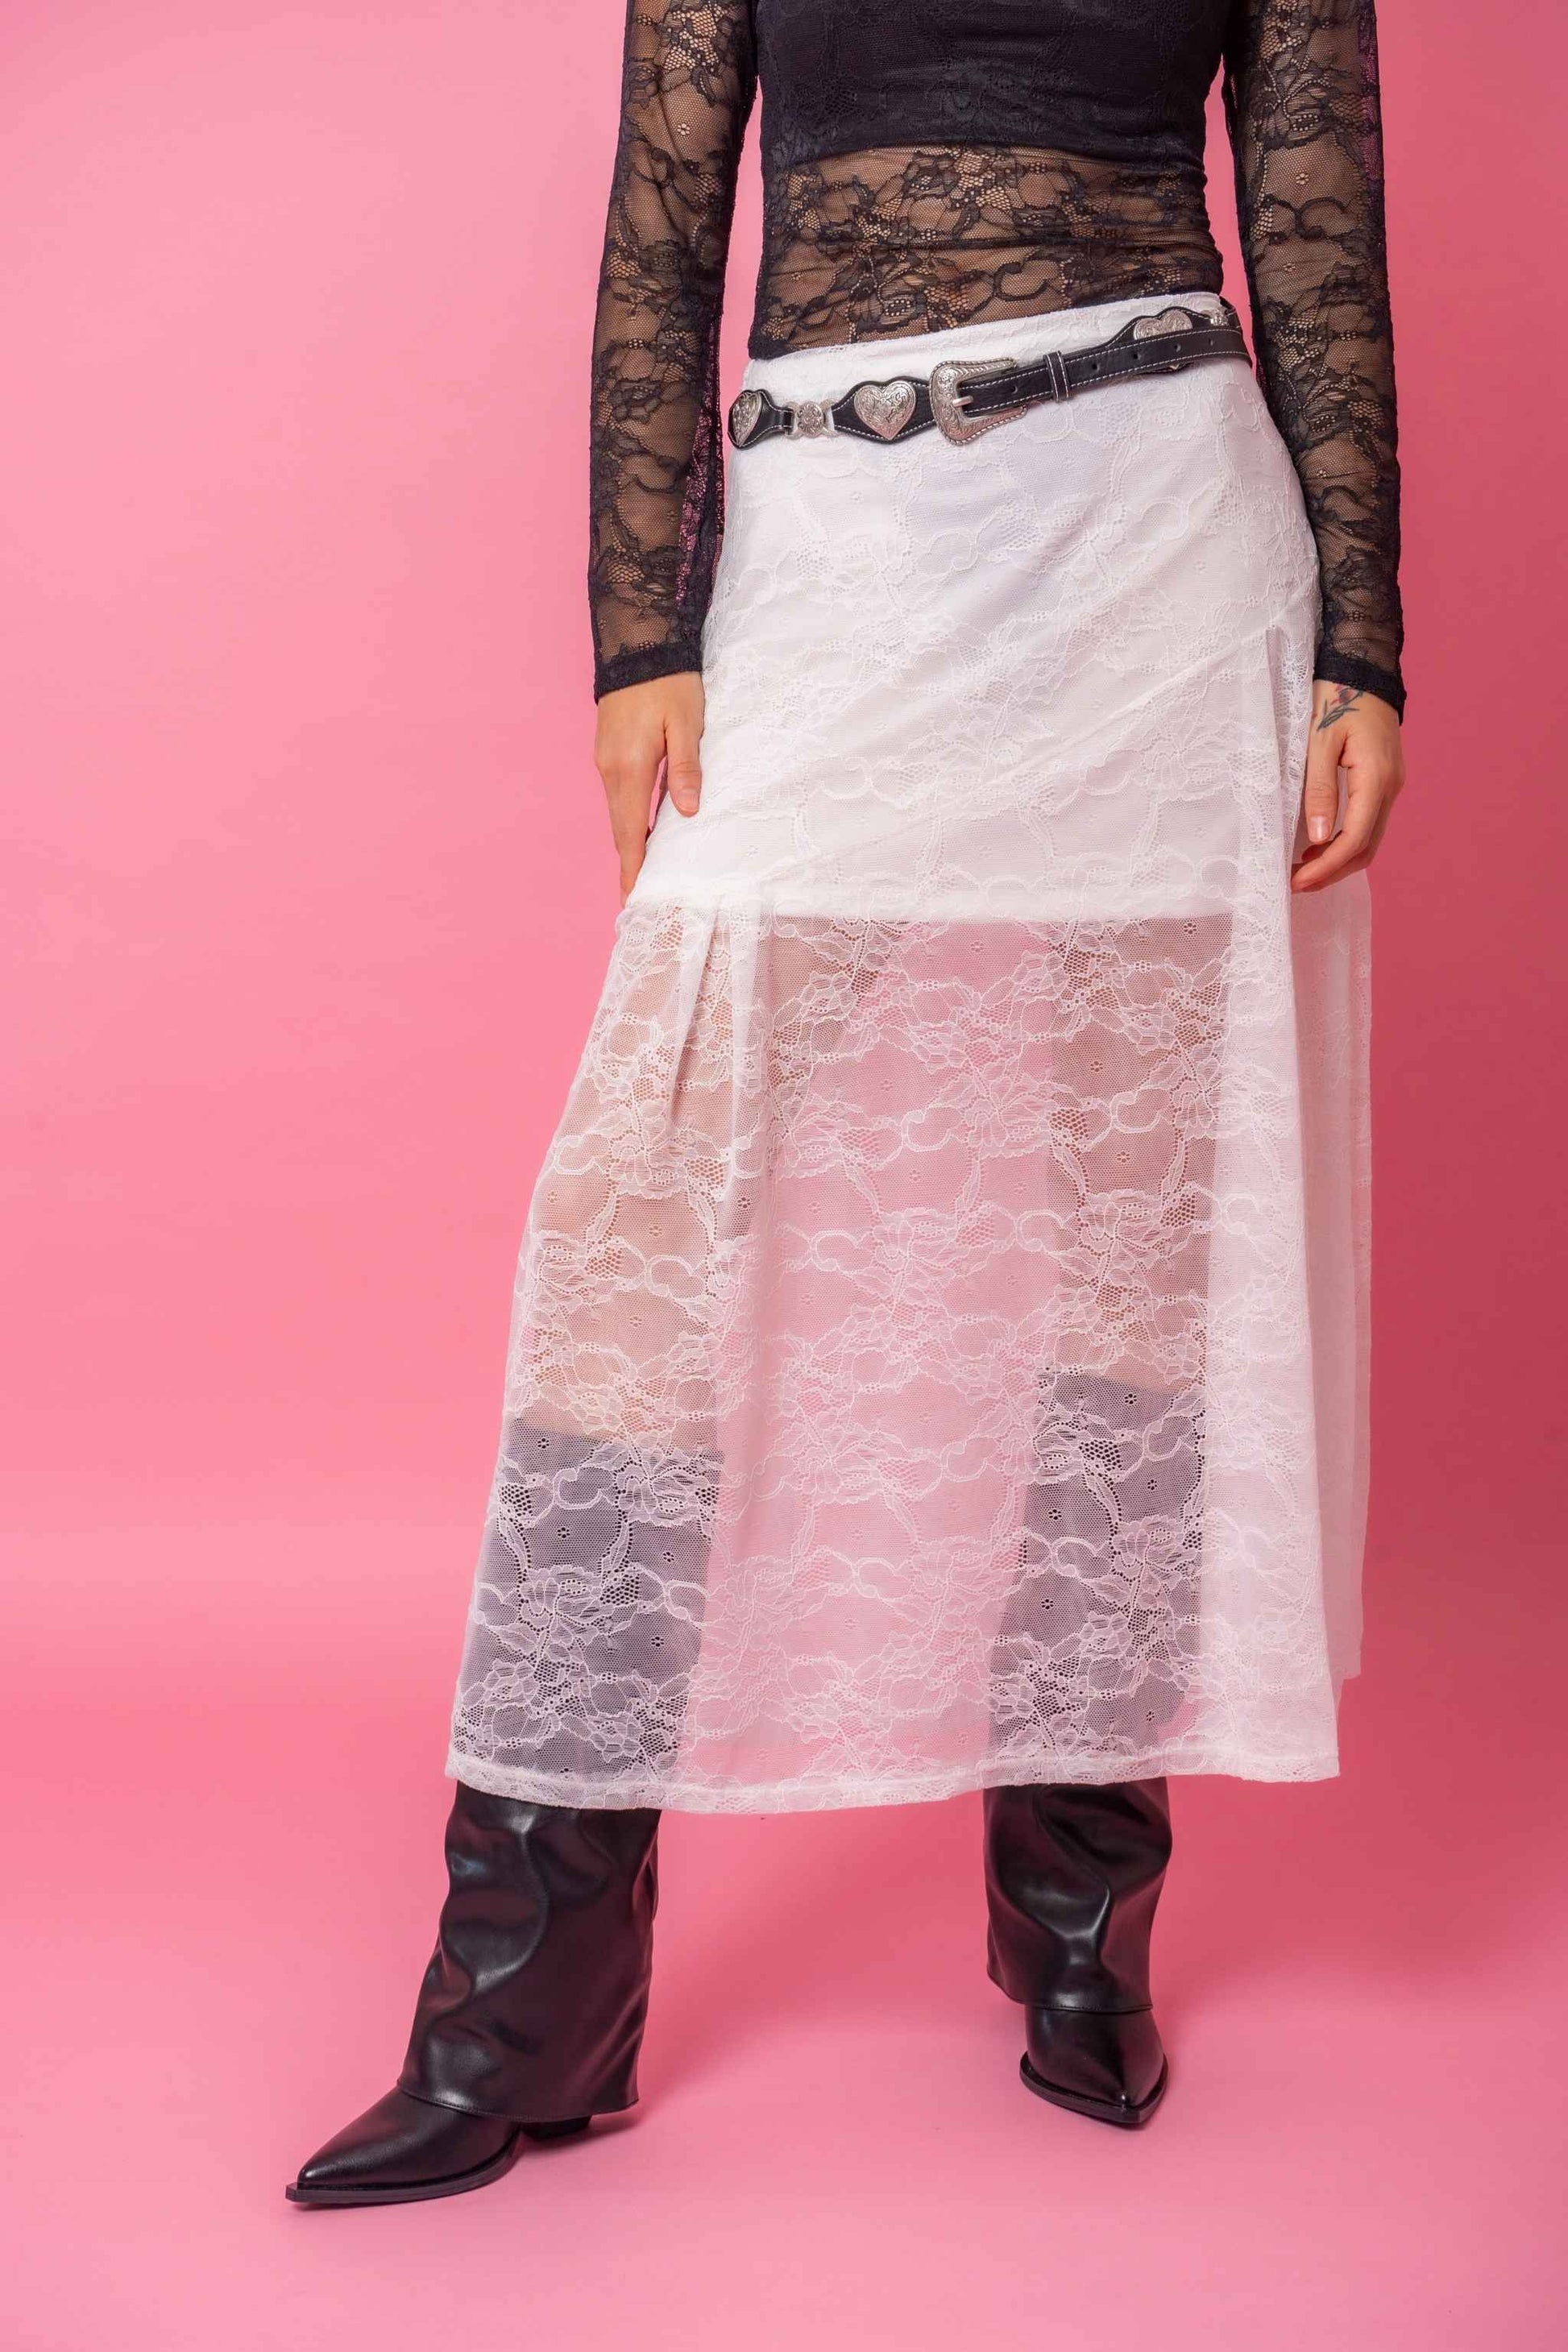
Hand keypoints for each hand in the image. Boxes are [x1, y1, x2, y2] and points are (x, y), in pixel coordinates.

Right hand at [593, 671, 705, 904]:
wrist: (637, 641)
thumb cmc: (667, 681)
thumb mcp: (686, 723)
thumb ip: (685, 769)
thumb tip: (687, 813)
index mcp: (629, 768)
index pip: (630, 832)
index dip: (633, 868)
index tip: (633, 899)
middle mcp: (609, 768)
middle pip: (620, 828)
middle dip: (629, 863)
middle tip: (637, 897)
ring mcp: (604, 759)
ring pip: (618, 811)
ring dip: (629, 840)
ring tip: (643, 870)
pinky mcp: (607, 749)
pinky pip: (617, 794)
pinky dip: (627, 817)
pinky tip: (641, 827)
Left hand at [1291, 680, 1404, 894]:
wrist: (1362, 669)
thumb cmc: (1335, 698)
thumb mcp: (1318, 741)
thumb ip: (1319, 790)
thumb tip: (1317, 838)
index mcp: (1376, 777)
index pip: (1355, 839)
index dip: (1327, 867)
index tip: (1297, 882)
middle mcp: (1390, 787)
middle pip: (1366, 848)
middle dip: (1332, 872)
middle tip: (1296, 885)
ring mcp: (1390, 785)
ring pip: (1369, 839)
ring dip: (1339, 860)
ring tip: (1303, 871)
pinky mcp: (1383, 782)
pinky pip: (1368, 823)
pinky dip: (1345, 842)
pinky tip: (1318, 846)